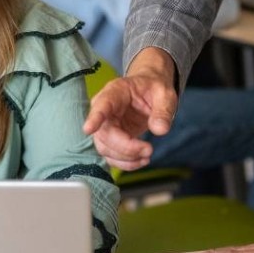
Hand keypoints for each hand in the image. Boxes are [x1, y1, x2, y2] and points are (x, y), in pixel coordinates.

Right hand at [82, 47, 181, 169]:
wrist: (148, 92)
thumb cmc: (153, 89)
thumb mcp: (165, 94)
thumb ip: (163, 110)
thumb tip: (160, 130)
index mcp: (115, 92)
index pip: (101, 105)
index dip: (94, 118)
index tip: (88, 129)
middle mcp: (105, 110)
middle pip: (104, 134)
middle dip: (125, 147)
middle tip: (149, 150)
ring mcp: (105, 126)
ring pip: (105, 148)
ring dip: (126, 158)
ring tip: (148, 154)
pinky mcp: (111, 139)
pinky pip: (111, 156)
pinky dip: (126, 163)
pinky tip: (141, 160)